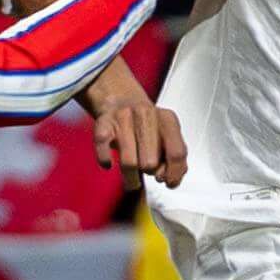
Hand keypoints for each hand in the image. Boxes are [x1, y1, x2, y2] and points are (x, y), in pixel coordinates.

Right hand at [84, 62, 187, 185]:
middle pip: (150, 163)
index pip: (177, 153)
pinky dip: (106, 161)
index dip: (173, 174)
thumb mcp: (167, 135)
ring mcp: (122, 117)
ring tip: (131, 179)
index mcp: (167, 119)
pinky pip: (104, 152)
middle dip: (149, 172)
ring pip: (128, 163)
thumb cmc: (147, 125)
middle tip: (146, 168)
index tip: (168, 182)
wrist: (119, 97)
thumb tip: (170, 180)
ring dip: (130, 178)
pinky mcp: (102, 123)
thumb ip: (174, 158)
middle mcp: (145, 114)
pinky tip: (109, 162)